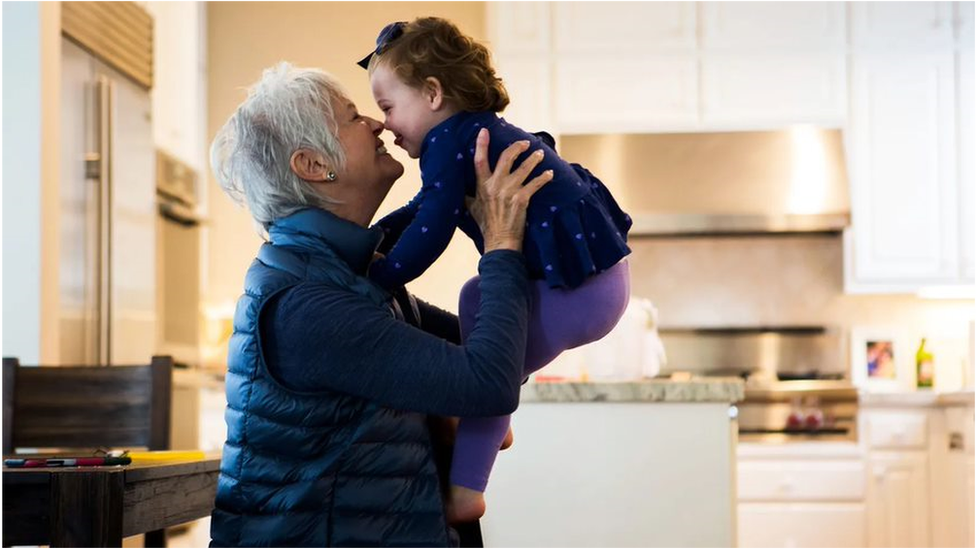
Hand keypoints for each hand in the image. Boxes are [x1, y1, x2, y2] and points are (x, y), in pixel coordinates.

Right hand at [466, 128, 552, 251]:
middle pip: (507, 157)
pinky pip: (536, 183)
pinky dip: (544, 177)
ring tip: (540, 154)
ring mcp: (509, 191)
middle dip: (518, 147)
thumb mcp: (471, 207)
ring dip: (534, 159)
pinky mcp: (522, 199)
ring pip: (525, 168)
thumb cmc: (486, 225)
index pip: (479, 160)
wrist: (499, 240)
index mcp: (482, 185)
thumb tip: (459, 188)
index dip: (481, 144)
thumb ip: (468, 194)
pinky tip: (550, 174)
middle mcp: (495, 185)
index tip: (485, 131)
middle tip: (525, 143)